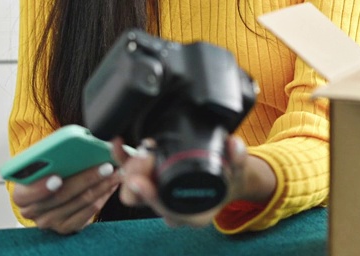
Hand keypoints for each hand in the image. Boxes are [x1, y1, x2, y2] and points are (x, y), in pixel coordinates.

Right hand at [12, 161, 119, 233]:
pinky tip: (110, 185)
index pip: (26, 193)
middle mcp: (32, 211)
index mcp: (21, 193)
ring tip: (115, 172)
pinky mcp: (65, 228)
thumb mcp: (41, 162)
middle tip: (105, 166)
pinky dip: (102, 196)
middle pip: (61, 195)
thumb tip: (74, 143)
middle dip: (86, 178)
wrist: (47, 194)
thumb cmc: (46, 173)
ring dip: (101, 186)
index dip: (41, 187)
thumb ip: (50, 156)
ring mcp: (49, 221)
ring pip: (79, 202)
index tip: (57, 177)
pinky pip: (88, 213)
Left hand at [114, 135, 265, 227]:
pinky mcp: (151, 182)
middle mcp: (171, 207)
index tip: (141, 180)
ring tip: (140, 146)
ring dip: (130, 166)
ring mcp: (158, 196)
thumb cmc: (228, 178)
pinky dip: (122, 159)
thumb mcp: (238, 169)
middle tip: (144, 153)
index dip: (150, 197)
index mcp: (192, 213)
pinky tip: (121, 145)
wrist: (226, 179)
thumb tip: (234, 145)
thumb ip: (237, 157)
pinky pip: (130, 174)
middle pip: (140, 199)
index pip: (165, 209)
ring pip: (131, 188)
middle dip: (135, 176)